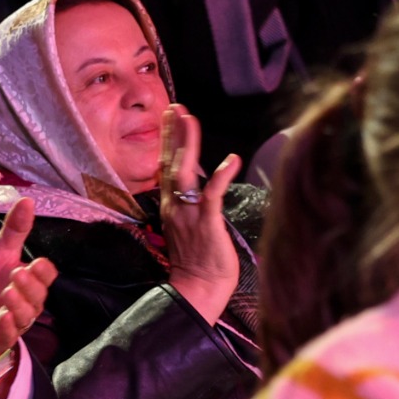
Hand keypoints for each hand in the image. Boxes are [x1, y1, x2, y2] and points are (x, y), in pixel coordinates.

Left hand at [0, 196, 57, 376]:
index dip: (45, 271)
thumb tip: (27, 200)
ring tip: (8, 291)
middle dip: (30, 285)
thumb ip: (14, 231)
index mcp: (29, 283)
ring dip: (19, 304)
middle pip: (39, 297)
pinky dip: (7, 329)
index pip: (47, 278)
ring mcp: (13, 323)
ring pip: (25, 317)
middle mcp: (27, 305)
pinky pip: (7, 336)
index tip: (38, 261)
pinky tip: (4, 319)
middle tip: (17, 272)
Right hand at [158, 106, 242, 324]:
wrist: (197, 290)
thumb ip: (189, 206)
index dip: (168, 140)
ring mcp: (189, 214)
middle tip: (174, 107)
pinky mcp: (206, 223)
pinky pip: (212, 195)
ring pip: (184, 172)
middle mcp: (175, 206)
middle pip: (170, 162)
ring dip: (187, 144)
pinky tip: (232, 159)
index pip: (166, 167)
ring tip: (189, 118)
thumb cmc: (198, 264)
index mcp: (171, 206)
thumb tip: (198, 188)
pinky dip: (222, 176)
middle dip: (172, 133)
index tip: (170, 117)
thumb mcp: (188, 229)